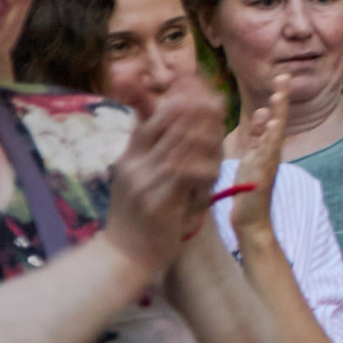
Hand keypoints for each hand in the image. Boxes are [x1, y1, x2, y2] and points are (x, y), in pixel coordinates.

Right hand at [100, 83, 223, 275]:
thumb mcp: (136, 178)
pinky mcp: (157, 200)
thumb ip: (148, 152)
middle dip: (193, 109)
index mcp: (130, 156)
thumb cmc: (136, 217)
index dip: (174, 100)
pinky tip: (214, 162)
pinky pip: (184, 174)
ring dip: (203, 132)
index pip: (151, 118)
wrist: (123, 255)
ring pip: (179, 145)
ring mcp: (145, 180)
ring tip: (220, 122)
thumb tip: (156, 124)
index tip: (197, 87)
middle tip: (217, 98)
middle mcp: (135, 163)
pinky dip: (202, 164)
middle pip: (166, 126)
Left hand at [227, 85, 289, 239]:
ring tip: (279, 94)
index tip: (280, 77)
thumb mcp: (249, 158)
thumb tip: (260, 113)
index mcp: (264, 148)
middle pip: (278, 120)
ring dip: (278, 114)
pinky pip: (268, 152)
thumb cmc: (248, 192)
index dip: (275, 98)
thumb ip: (255, 138)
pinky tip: (273, 124)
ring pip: (275, 134)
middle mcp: (270, 153)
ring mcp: (269, 163)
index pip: (270, 117)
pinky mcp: (263, 174)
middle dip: (280, 99)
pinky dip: (271, 138)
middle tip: (283, 76)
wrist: (251, 222)